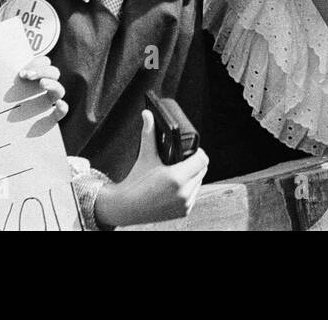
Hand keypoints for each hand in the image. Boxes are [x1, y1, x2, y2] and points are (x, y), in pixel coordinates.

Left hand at [18, 55, 67, 120]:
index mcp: (29, 77)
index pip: (43, 62)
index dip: (37, 63)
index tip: (21, 72)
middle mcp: (39, 88)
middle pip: (53, 72)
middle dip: (42, 71)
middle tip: (25, 76)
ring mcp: (45, 104)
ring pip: (59, 89)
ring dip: (53, 84)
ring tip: (41, 84)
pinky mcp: (48, 119)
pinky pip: (62, 112)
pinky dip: (63, 108)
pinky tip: (59, 105)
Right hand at [93, 111, 208, 226]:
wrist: (125, 208)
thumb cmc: (135, 182)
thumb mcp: (145, 157)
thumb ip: (149, 134)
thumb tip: (147, 115)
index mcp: (177, 178)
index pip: (203, 160)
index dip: (199, 153)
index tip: (192, 152)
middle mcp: (184, 192)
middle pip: (202, 170)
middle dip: (194, 164)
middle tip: (183, 161)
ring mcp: (184, 204)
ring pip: (199, 183)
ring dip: (193, 177)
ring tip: (179, 173)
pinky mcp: (183, 212)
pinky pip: (193, 195)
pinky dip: (188, 190)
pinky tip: (177, 186)